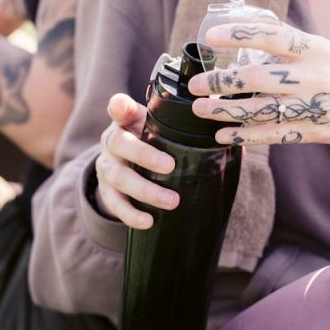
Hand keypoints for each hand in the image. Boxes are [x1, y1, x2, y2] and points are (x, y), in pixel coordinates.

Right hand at [94, 94, 178, 228]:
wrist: (125, 164)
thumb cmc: (150, 141)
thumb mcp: (159, 127)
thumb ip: (181, 123)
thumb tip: (224, 132)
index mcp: (125, 122)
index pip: (119, 109)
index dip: (119, 107)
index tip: (121, 107)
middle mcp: (111, 142)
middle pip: (119, 144)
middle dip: (145, 156)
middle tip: (171, 167)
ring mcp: (106, 166)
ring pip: (118, 177)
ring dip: (145, 190)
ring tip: (171, 202)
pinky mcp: (106, 190)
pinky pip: (115, 203)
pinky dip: (130, 214)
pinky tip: (148, 222)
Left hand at [188, 21, 329, 199]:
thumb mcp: (322, 48)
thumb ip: (287, 42)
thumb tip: (244, 22)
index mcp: (313, 49)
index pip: (272, 36)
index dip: (239, 35)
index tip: (210, 36)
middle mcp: (311, 77)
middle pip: (257, 78)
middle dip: (220, 82)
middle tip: (194, 85)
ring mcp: (311, 107)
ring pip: (259, 110)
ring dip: (225, 110)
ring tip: (200, 108)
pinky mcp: (310, 133)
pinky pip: (271, 135)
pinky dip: (244, 136)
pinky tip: (222, 134)